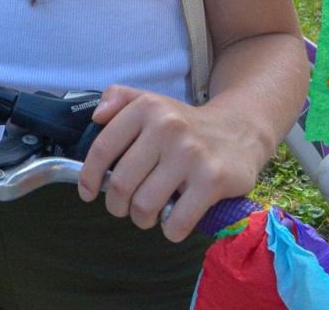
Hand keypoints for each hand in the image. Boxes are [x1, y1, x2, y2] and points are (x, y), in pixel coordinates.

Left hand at [77, 85, 263, 241]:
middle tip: (125, 208)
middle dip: (117, 205)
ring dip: (142, 219)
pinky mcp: (212, 180)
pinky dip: (170, 230)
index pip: (103, 149)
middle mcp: (167, 127)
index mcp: (147, 108)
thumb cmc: (185, 125)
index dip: (89, 177)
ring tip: (149, 214)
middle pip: (121, 184)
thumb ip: (119, 98)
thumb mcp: (152, 102)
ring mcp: (190, 154)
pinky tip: (174, 222)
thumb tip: (96, 115)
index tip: (88, 193)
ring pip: (144, 206)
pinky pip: (177, 222)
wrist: (241, 131)